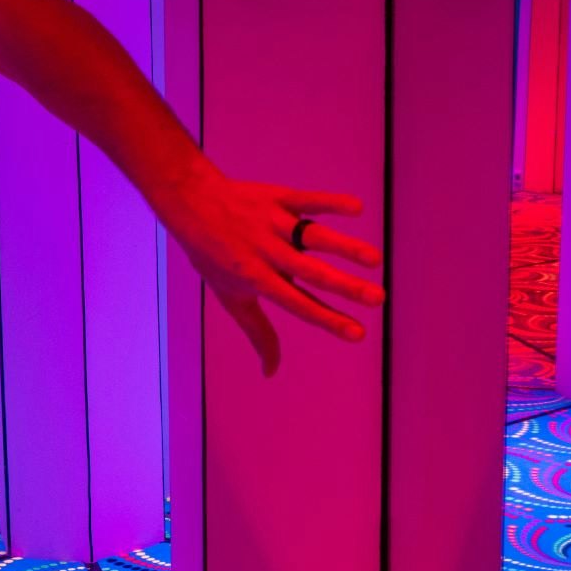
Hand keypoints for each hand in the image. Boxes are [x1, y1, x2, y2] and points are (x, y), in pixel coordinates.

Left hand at [161, 166, 384, 375]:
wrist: (192, 203)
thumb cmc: (214, 257)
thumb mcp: (231, 298)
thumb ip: (258, 332)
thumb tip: (270, 372)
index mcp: (256, 279)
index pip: (297, 303)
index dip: (327, 319)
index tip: (358, 333)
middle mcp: (266, 252)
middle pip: (311, 272)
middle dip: (346, 286)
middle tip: (378, 299)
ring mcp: (273, 223)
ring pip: (313, 236)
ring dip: (345, 246)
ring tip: (373, 260)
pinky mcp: (277, 197)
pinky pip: (306, 200)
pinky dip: (330, 203)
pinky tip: (356, 208)